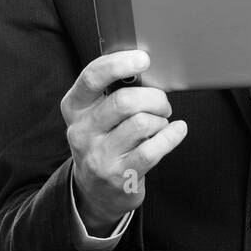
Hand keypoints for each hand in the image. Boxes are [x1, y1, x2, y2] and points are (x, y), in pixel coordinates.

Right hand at [62, 50, 187, 236]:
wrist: (96, 191)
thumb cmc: (104, 141)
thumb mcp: (96, 115)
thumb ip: (113, 91)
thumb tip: (145, 68)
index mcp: (75, 108)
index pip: (91, 78)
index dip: (118, 64)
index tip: (143, 59)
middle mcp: (82, 131)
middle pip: (124, 101)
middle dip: (154, 98)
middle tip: (163, 104)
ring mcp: (99, 156)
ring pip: (142, 123)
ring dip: (160, 120)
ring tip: (159, 125)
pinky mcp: (119, 176)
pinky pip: (153, 149)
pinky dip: (171, 136)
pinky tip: (176, 131)